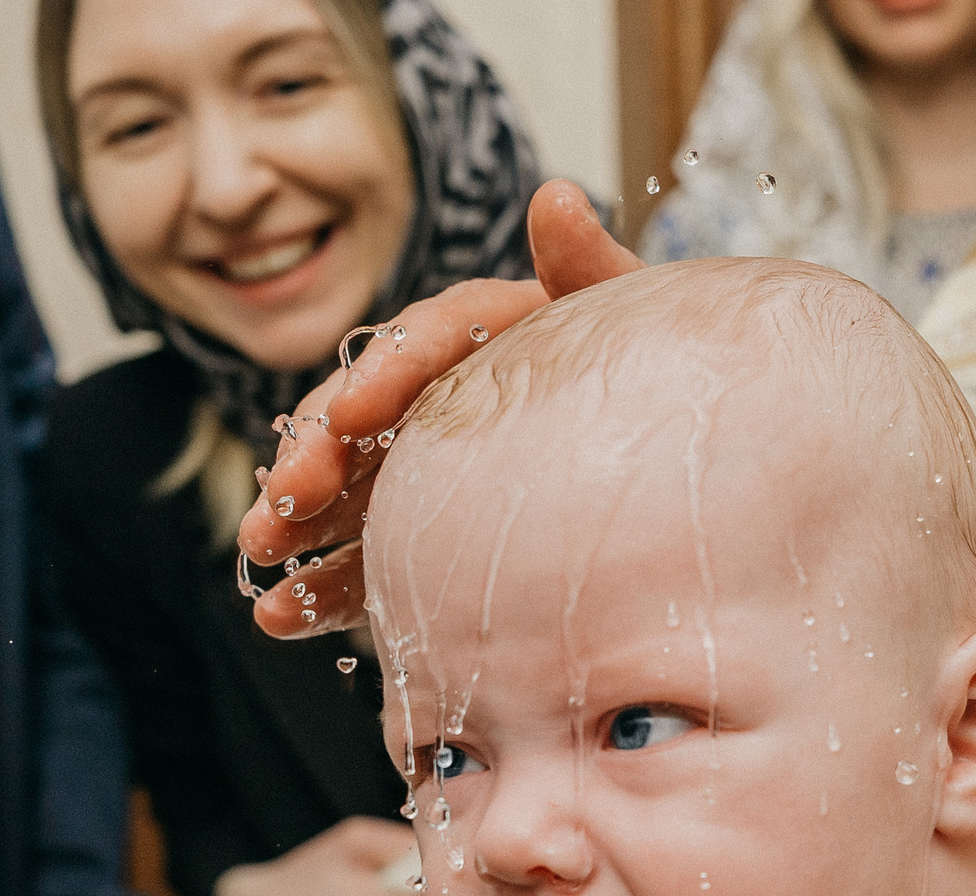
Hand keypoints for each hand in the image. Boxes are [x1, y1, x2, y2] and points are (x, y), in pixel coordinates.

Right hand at [235, 180, 641, 637]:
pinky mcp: (438, 541)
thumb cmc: (682, 383)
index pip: (430, 341)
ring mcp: (441, 471)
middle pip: (372, 417)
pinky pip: (377, 565)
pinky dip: (329, 590)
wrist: (715, 469)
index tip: (351, 412)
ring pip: (356, 492)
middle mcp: (457, 398)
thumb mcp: (642, 329)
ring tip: (261, 558)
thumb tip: (557, 198)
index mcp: (501, 335)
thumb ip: (596, 273)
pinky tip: (284, 618)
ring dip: (299, 524)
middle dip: (316, 456)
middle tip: (281, 497)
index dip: (386, 373)